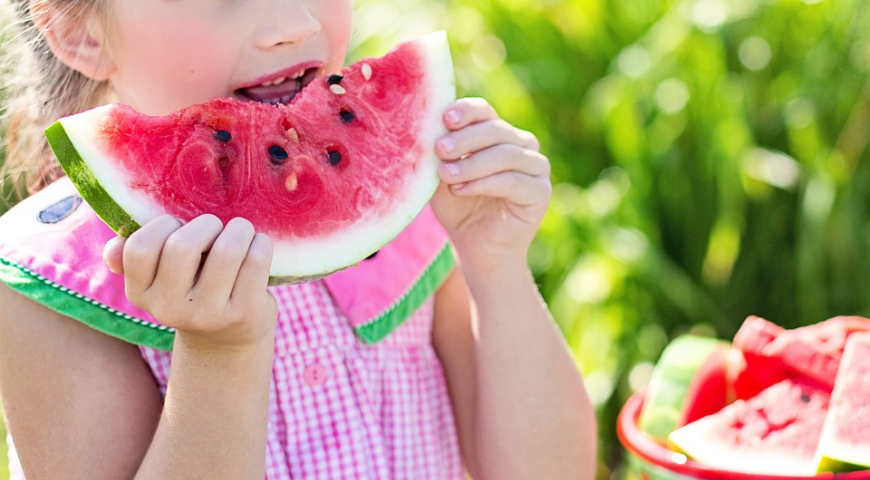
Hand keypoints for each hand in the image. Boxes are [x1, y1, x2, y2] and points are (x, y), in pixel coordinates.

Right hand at [103, 214, 276, 350]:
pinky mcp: (244, 314)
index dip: (163, 225)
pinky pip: (256, 261)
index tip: (180, 228)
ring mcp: (208, 315)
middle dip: (206, 224)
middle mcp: (170, 309)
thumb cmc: (193, 290)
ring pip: (227, 250)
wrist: (228, 340)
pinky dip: (261, 244)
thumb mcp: (160, 280)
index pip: (140, 248)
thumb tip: (113, 250)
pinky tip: (259, 246)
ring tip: (241, 233)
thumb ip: (135, 258)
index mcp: (141, 294)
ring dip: (239, 229)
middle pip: (183, 246)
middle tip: (217, 229)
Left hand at [431, 98, 550, 274]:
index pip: (484, 112)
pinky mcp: (541, 192)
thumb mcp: (442, 177)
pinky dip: (484, 183)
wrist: (477, 249)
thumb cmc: (458, 208)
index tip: (445, 118)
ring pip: (505, 154)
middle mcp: (522, 145)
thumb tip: (426, 129)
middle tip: (439, 149)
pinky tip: (460, 189)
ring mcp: (536, 167)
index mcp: (498, 134)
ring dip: (472, 164)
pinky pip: (513, 181)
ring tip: (446, 175)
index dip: (466, 112)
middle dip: (465, 139)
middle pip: (495, 129)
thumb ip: (439, 154)